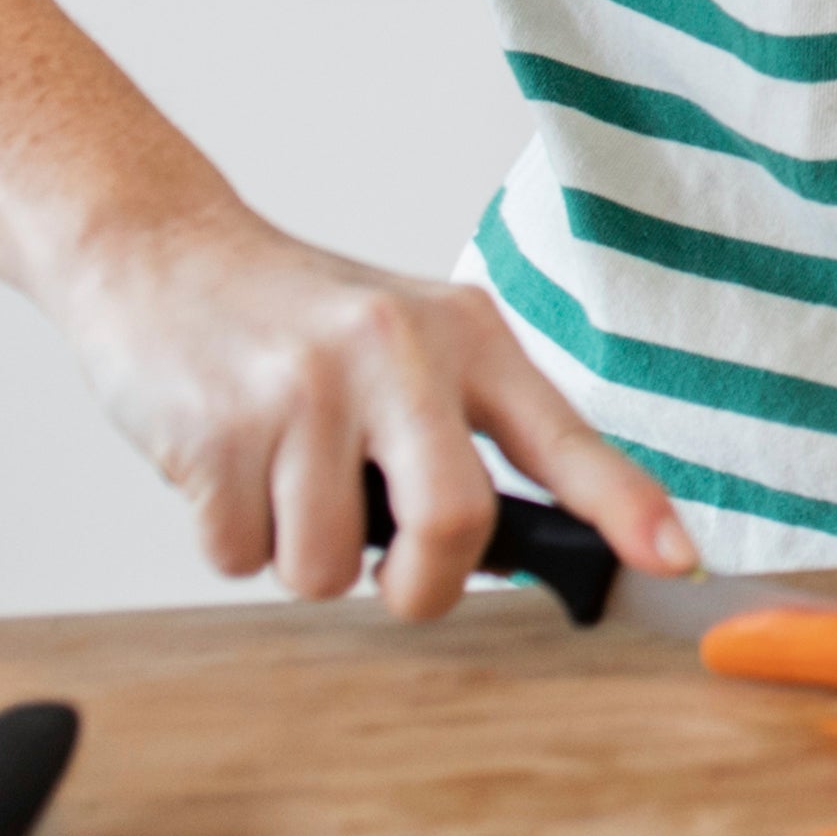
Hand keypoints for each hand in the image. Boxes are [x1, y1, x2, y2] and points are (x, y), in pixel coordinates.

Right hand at [40, 199, 693, 621]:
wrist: (158, 250)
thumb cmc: (293, 320)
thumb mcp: (403, 339)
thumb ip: (462, 430)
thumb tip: (513, 551)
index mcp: (464, 333)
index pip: (564, 435)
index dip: (626, 506)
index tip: (678, 562)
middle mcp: (396, 351)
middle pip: (456, 527)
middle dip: (420, 585)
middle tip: (389, 573)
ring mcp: (306, 389)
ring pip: (327, 568)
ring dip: (297, 556)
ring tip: (279, 472)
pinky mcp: (219, 429)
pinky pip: (239, 560)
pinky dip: (229, 539)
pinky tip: (223, 462)